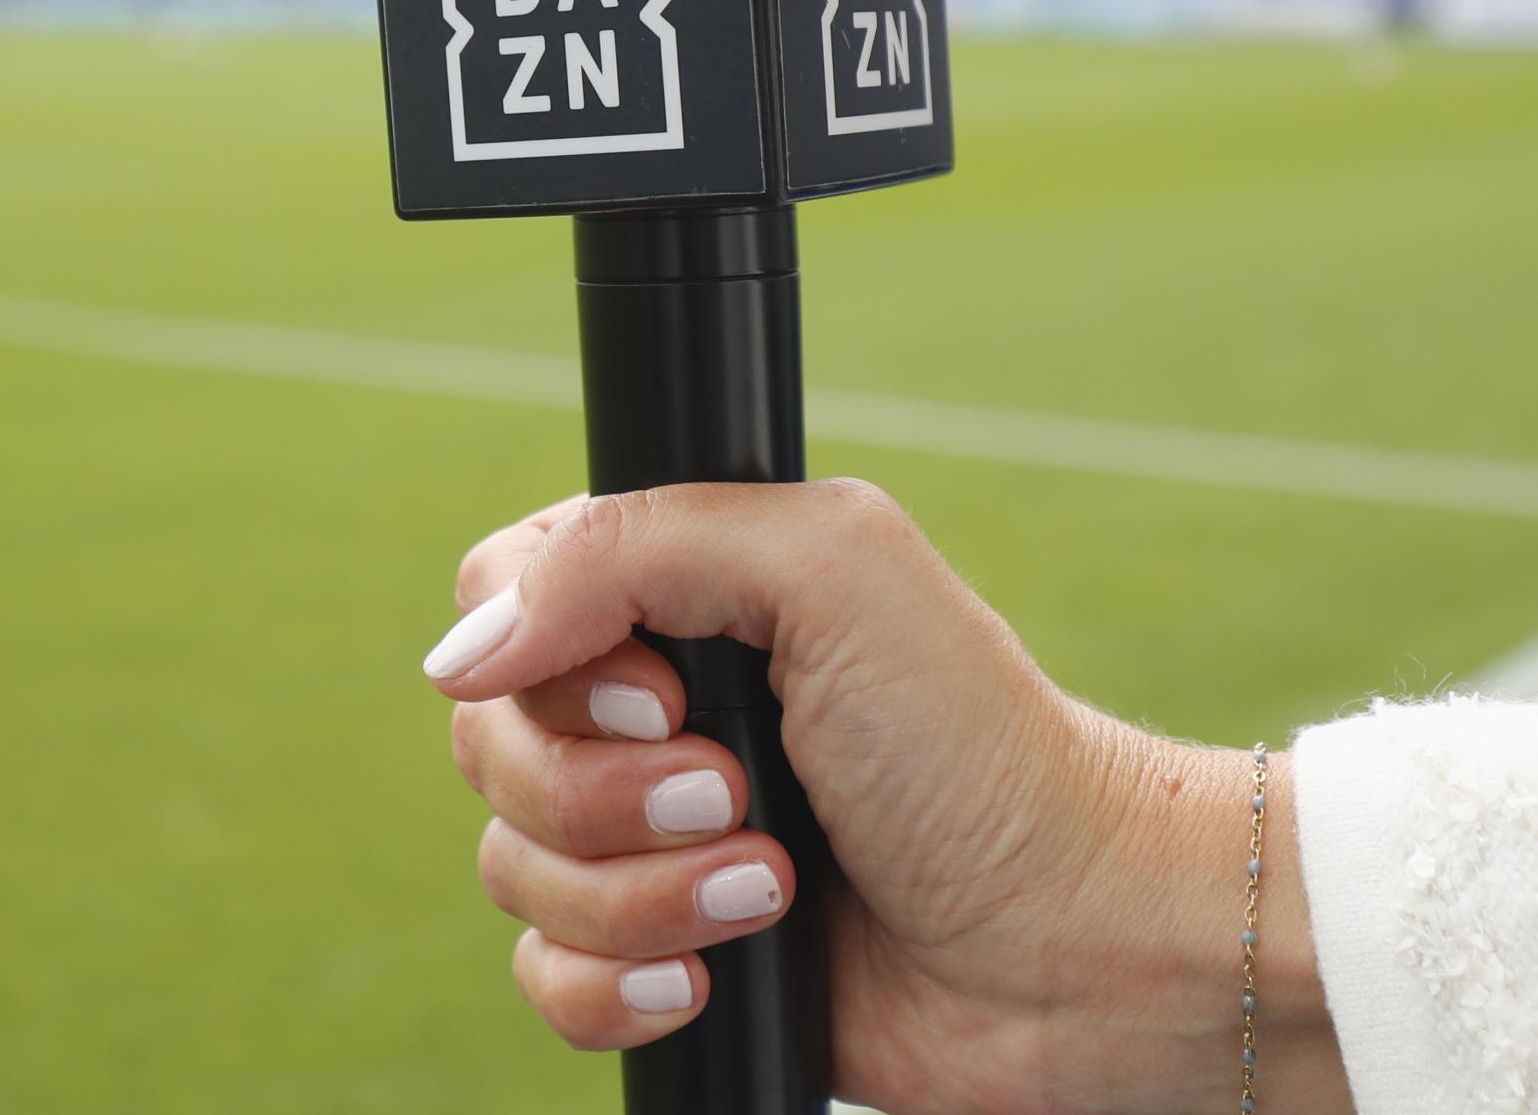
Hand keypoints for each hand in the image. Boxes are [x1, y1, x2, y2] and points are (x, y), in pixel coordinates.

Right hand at [421, 481, 1348, 1114]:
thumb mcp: (827, 569)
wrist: (1075, 951)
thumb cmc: (979, 748)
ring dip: (639, 893)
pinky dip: (618, 986)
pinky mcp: (665, 958)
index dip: (543, 654)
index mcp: (683, 594)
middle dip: (604, 792)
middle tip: (743, 791)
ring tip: (771, 889)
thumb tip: (461, 649)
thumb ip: (629, 551)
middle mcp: (652, 711)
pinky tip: (715, 975)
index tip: (660, 692)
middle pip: (488, 740)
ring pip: (510, 866)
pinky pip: (543, 979)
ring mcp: (652, 840)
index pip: (499, 593)